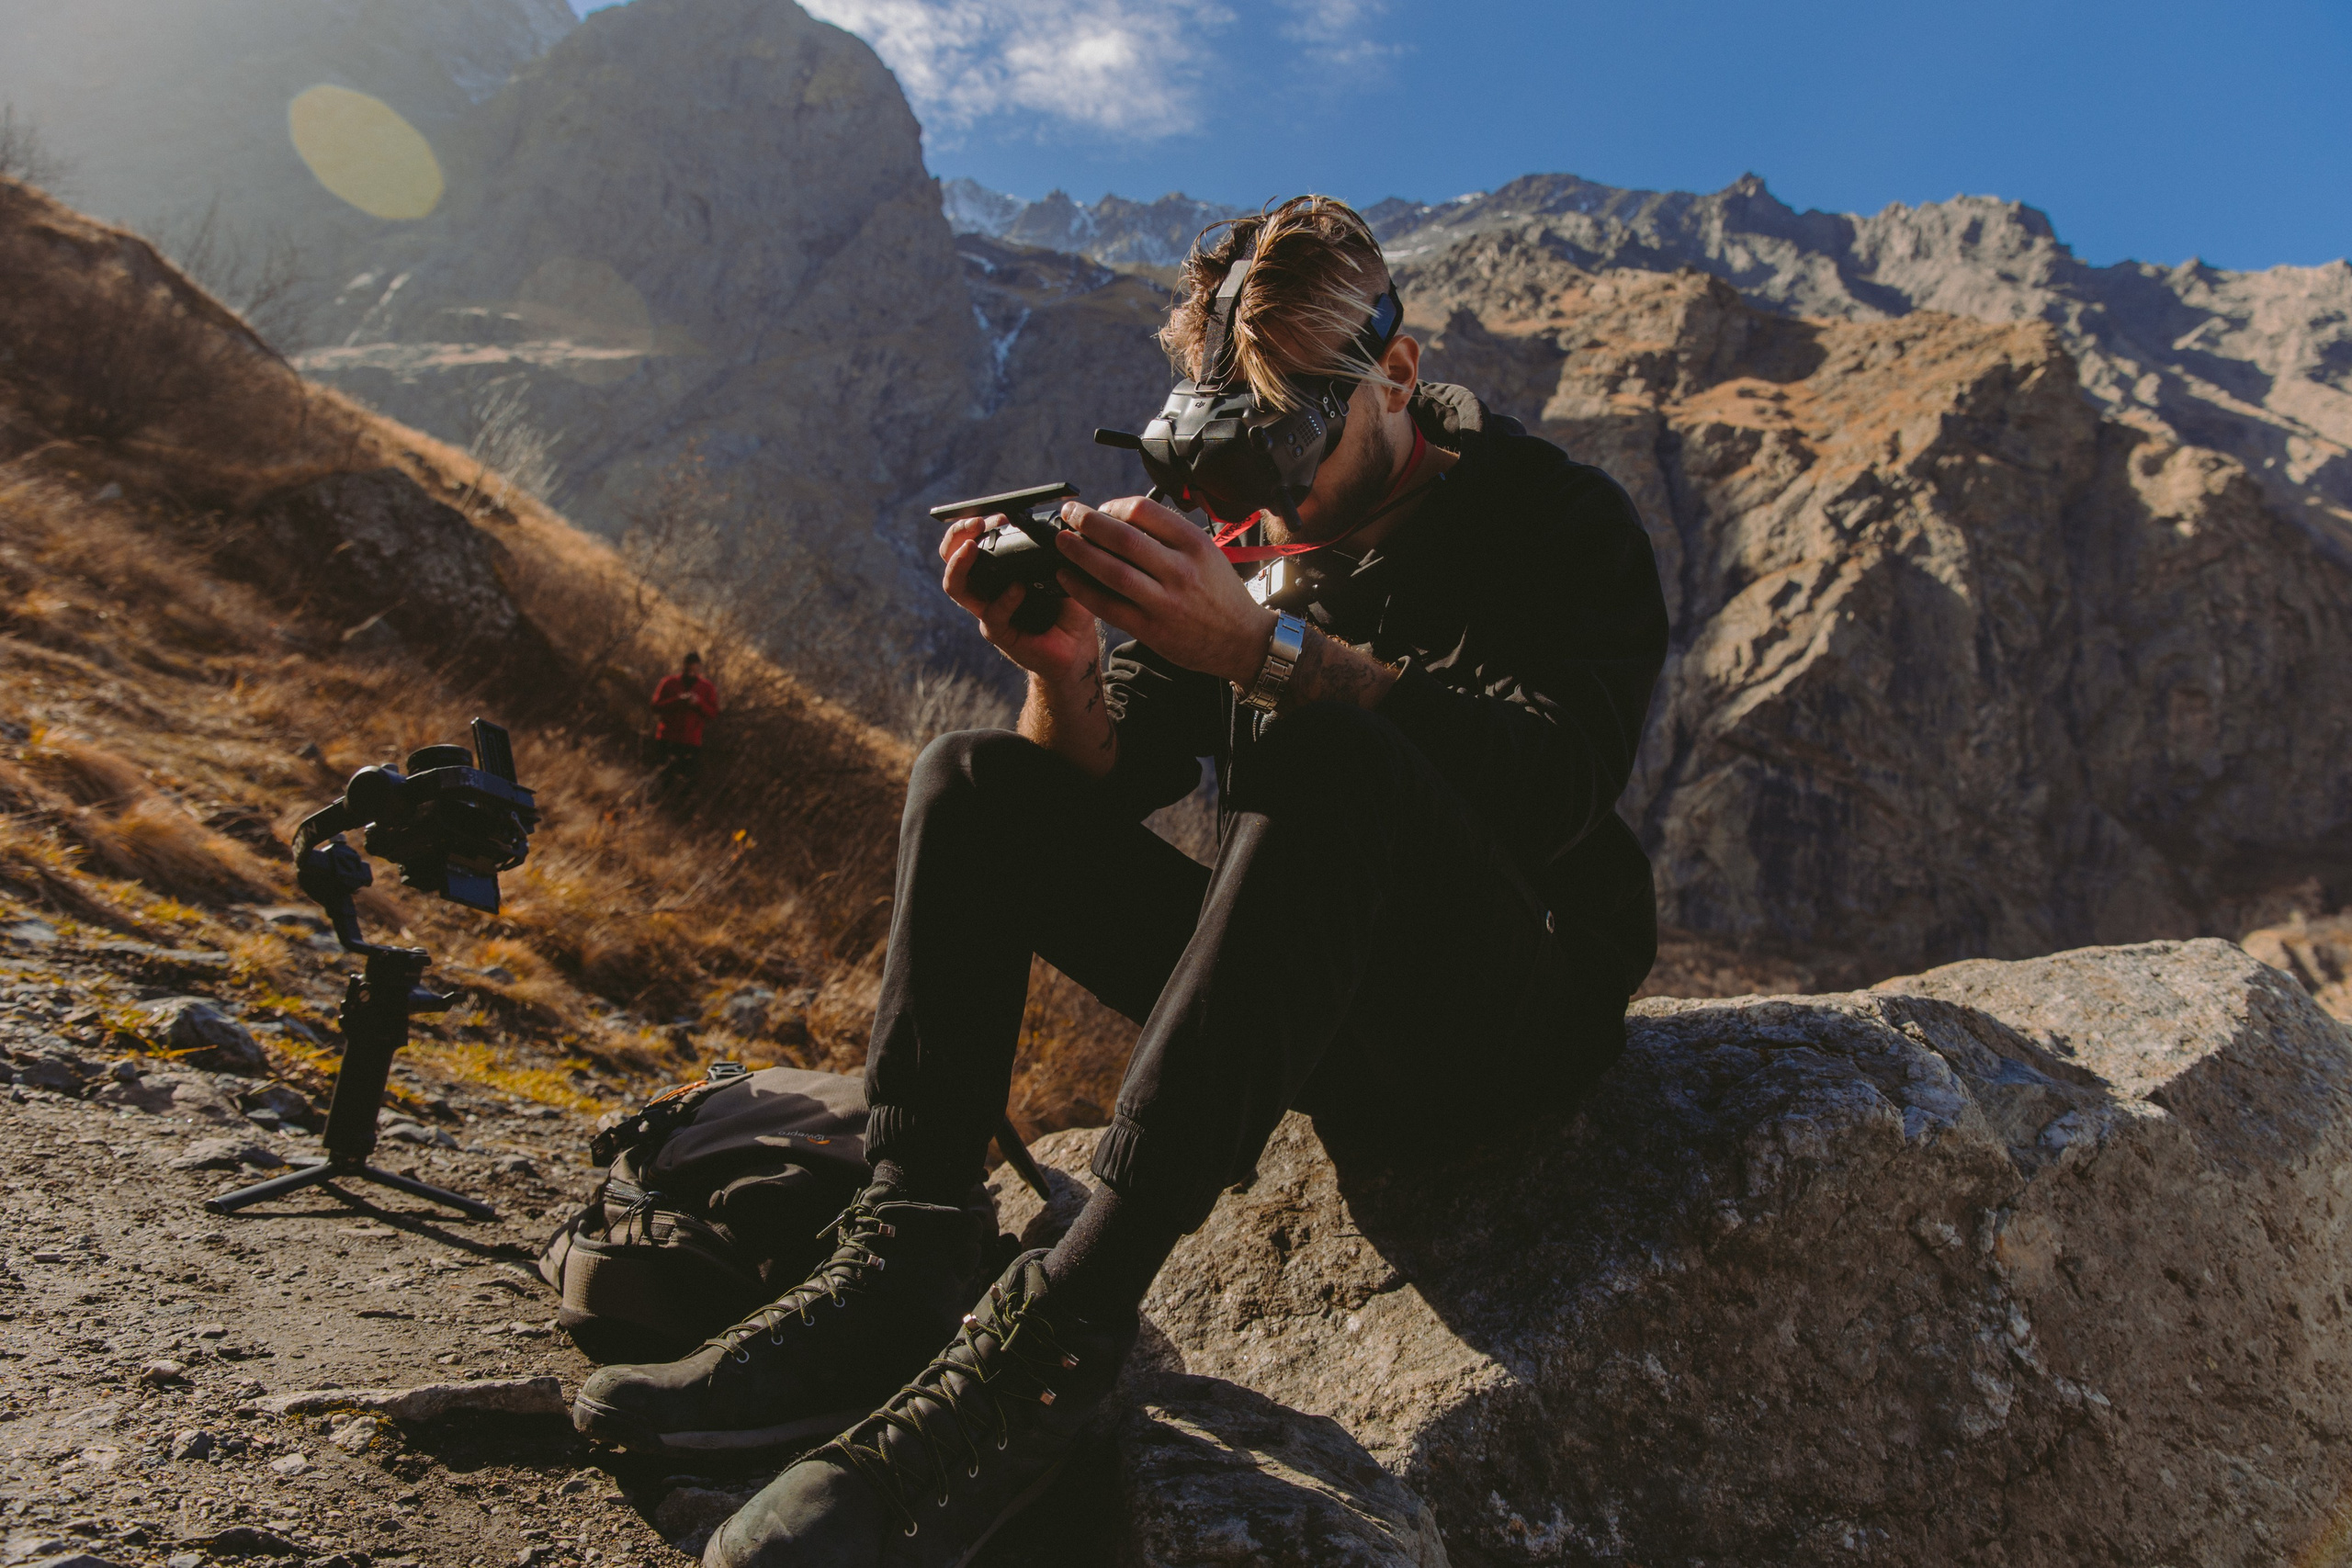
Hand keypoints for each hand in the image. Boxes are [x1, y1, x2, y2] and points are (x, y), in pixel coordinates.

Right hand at [939, 513, 1097, 685]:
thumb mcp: (1066, 571)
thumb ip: (1058, 550)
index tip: (997, 514)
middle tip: (977, 523)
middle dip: (958, 536)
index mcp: (997, 572)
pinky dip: (1004, 600)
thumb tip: (1062, 522)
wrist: (1077, 647)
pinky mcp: (1000, 634)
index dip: (974, 525)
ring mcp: (989, 610)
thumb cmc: (1069, 607)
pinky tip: (1018, 588)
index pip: (969, 542)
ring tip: (973, 548)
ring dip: (960, 564)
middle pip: (951, 559)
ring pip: (956, 587)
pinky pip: (992, 615)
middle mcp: (985, 589)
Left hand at [1051, 496, 1273, 684]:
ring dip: (1080, 554)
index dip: (1114, 506)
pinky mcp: (1152, 629)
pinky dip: (1082, 590)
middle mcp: (1181, 571)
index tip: (1102, 510)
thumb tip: (1121, 518)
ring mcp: (1165, 602)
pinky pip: (1109, 606)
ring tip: (1062, 542)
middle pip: (1123, 538)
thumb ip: (1170, 536)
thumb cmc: (1221, 593)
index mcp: (1194, 544)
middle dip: (1088, 522)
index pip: (1145, 512)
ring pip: (1112, 572)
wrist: (1242, 640)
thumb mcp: (1207, 553)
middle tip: (1069, 515)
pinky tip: (1067, 578)